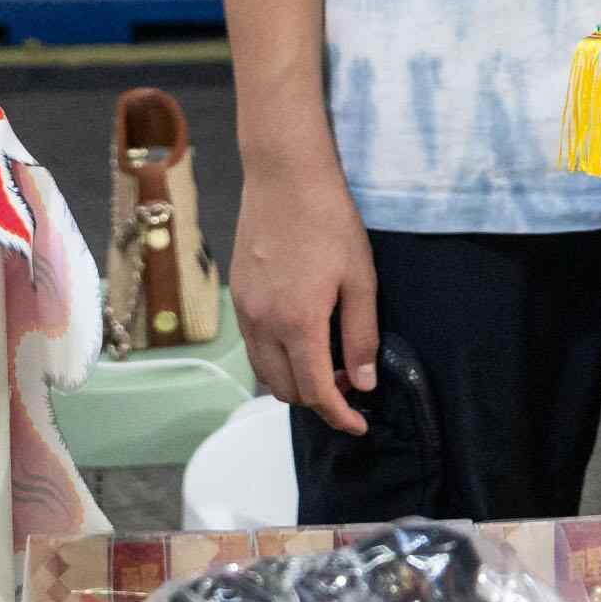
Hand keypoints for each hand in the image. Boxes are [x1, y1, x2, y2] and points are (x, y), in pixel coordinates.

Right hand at [231, 168, 376, 435]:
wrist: (284, 177)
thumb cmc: (328, 221)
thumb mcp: (360, 278)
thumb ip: (361, 335)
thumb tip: (362, 382)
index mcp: (298, 323)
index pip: (316, 391)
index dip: (339, 416)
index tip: (357, 424)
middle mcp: (263, 324)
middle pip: (285, 390)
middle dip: (318, 399)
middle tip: (349, 383)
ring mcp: (245, 312)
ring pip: (264, 372)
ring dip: (293, 381)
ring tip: (325, 363)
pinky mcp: (238, 297)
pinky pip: (253, 347)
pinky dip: (275, 360)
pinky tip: (299, 339)